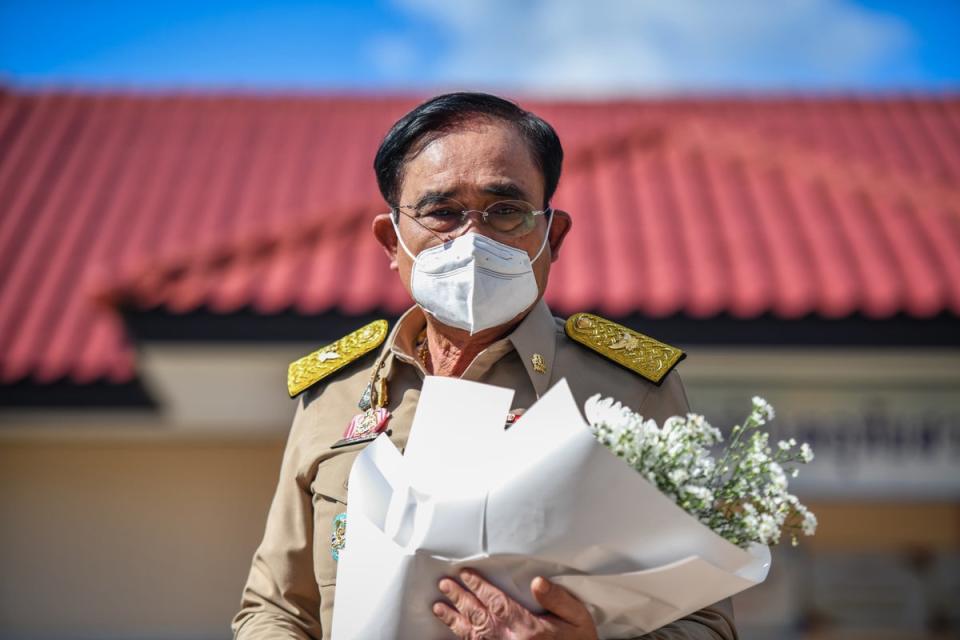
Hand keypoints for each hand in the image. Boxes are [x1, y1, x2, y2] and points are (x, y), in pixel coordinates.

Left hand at [432, 569, 598, 639]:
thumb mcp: (578, 619)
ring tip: (439, 606)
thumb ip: (558, 599)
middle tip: (444, 584)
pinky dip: (463, 638)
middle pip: (478, 616)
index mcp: (528, 629)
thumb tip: (536, 581)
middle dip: (460, 598)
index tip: (465, 573)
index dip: (479, 586)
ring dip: (454, 619)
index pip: (496, 602)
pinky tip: (454, 631)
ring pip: (472, 635)